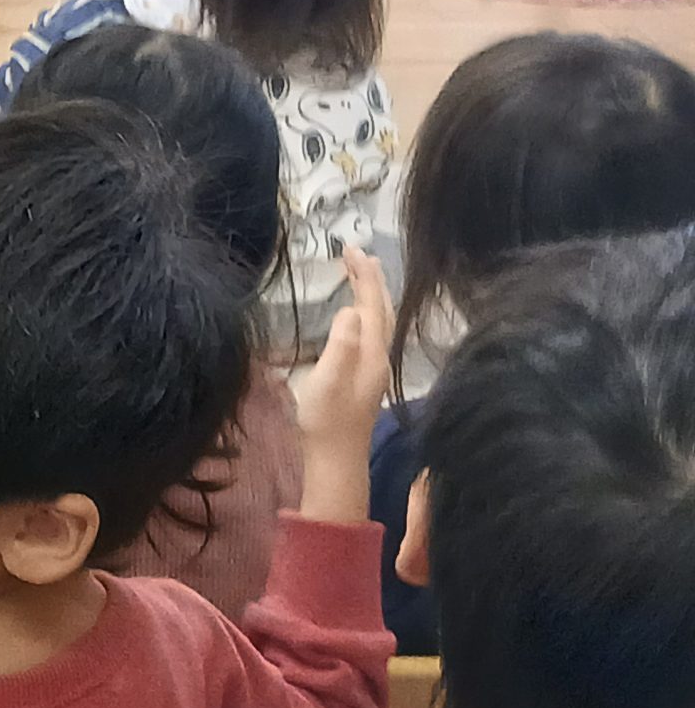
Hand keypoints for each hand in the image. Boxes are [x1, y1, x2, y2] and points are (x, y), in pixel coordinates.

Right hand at [290, 247, 395, 523]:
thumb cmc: (327, 420)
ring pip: (377, 320)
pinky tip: (354, 313)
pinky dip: (364, 311)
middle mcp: (378, 356)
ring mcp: (372, 367)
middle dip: (370, 278)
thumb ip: (341, 344)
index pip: (371, 305)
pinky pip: (369, 330)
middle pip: (380, 309)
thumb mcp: (327, 379)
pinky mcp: (364, 375)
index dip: (363, 276)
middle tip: (355, 252)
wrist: (336, 459)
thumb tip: (350, 310)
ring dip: (369, 293)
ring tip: (358, 272)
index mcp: (371, 353)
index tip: (350, 248)